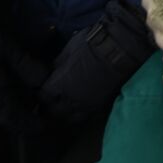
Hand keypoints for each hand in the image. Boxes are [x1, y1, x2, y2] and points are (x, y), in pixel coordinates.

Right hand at [0, 0, 47, 142]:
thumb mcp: (9, 49)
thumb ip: (29, 67)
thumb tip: (48, 82)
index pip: (20, 124)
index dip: (36, 126)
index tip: (47, 123)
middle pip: (7, 130)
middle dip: (19, 120)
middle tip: (24, 104)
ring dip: (1, 125)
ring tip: (4, 104)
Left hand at [39, 0, 154, 123]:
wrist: (120, 49)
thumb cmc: (93, 45)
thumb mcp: (69, 49)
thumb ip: (58, 64)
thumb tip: (53, 72)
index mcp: (59, 84)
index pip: (43, 96)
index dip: (42, 94)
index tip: (43, 90)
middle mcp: (70, 99)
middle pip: (54, 111)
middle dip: (50, 107)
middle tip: (51, 102)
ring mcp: (86, 104)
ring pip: (69, 118)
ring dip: (65, 114)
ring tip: (64, 109)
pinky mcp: (99, 105)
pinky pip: (85, 116)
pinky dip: (80, 114)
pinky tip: (79, 108)